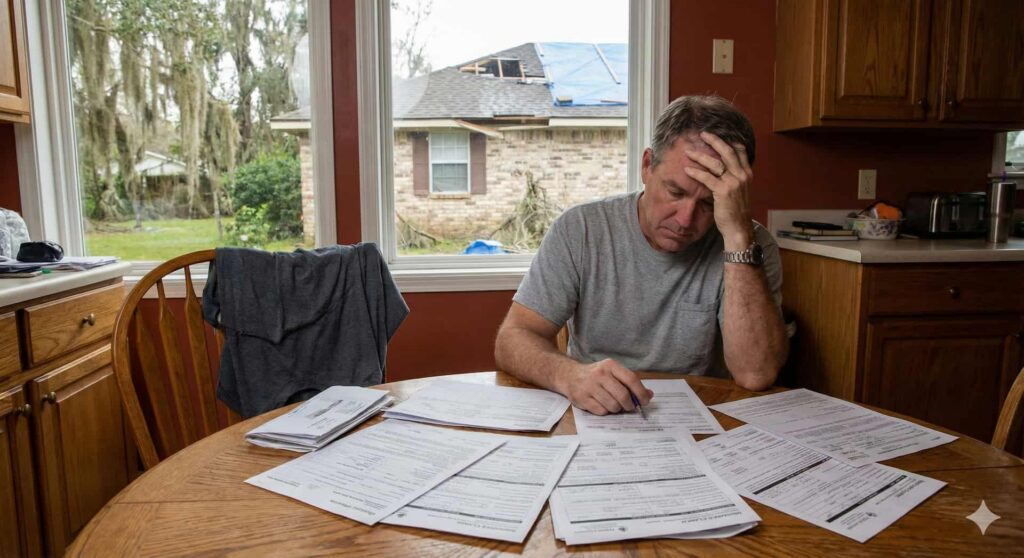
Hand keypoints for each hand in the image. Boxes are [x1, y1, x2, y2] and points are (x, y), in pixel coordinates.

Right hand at [561, 359, 653, 414]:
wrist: (569, 375)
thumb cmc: (596, 375)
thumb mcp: (612, 373)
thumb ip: (630, 383)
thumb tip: (649, 395)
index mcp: (610, 365)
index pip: (631, 379)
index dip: (641, 392)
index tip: (645, 401)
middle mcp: (600, 374)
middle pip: (623, 395)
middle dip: (629, 405)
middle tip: (629, 407)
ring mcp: (590, 386)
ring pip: (613, 405)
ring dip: (616, 409)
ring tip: (612, 404)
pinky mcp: (582, 398)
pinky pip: (601, 411)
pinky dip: (605, 411)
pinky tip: (601, 404)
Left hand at [682, 131, 753, 249]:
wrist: (739, 228)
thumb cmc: (737, 212)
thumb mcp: (740, 192)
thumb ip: (735, 179)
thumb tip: (725, 171)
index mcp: (747, 174)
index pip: (740, 152)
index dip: (730, 142)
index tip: (719, 135)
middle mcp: (742, 176)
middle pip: (727, 152)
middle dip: (714, 141)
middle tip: (703, 134)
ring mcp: (733, 182)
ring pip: (715, 163)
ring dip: (700, 155)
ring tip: (689, 151)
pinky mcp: (723, 191)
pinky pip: (707, 177)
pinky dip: (696, 172)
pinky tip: (687, 169)